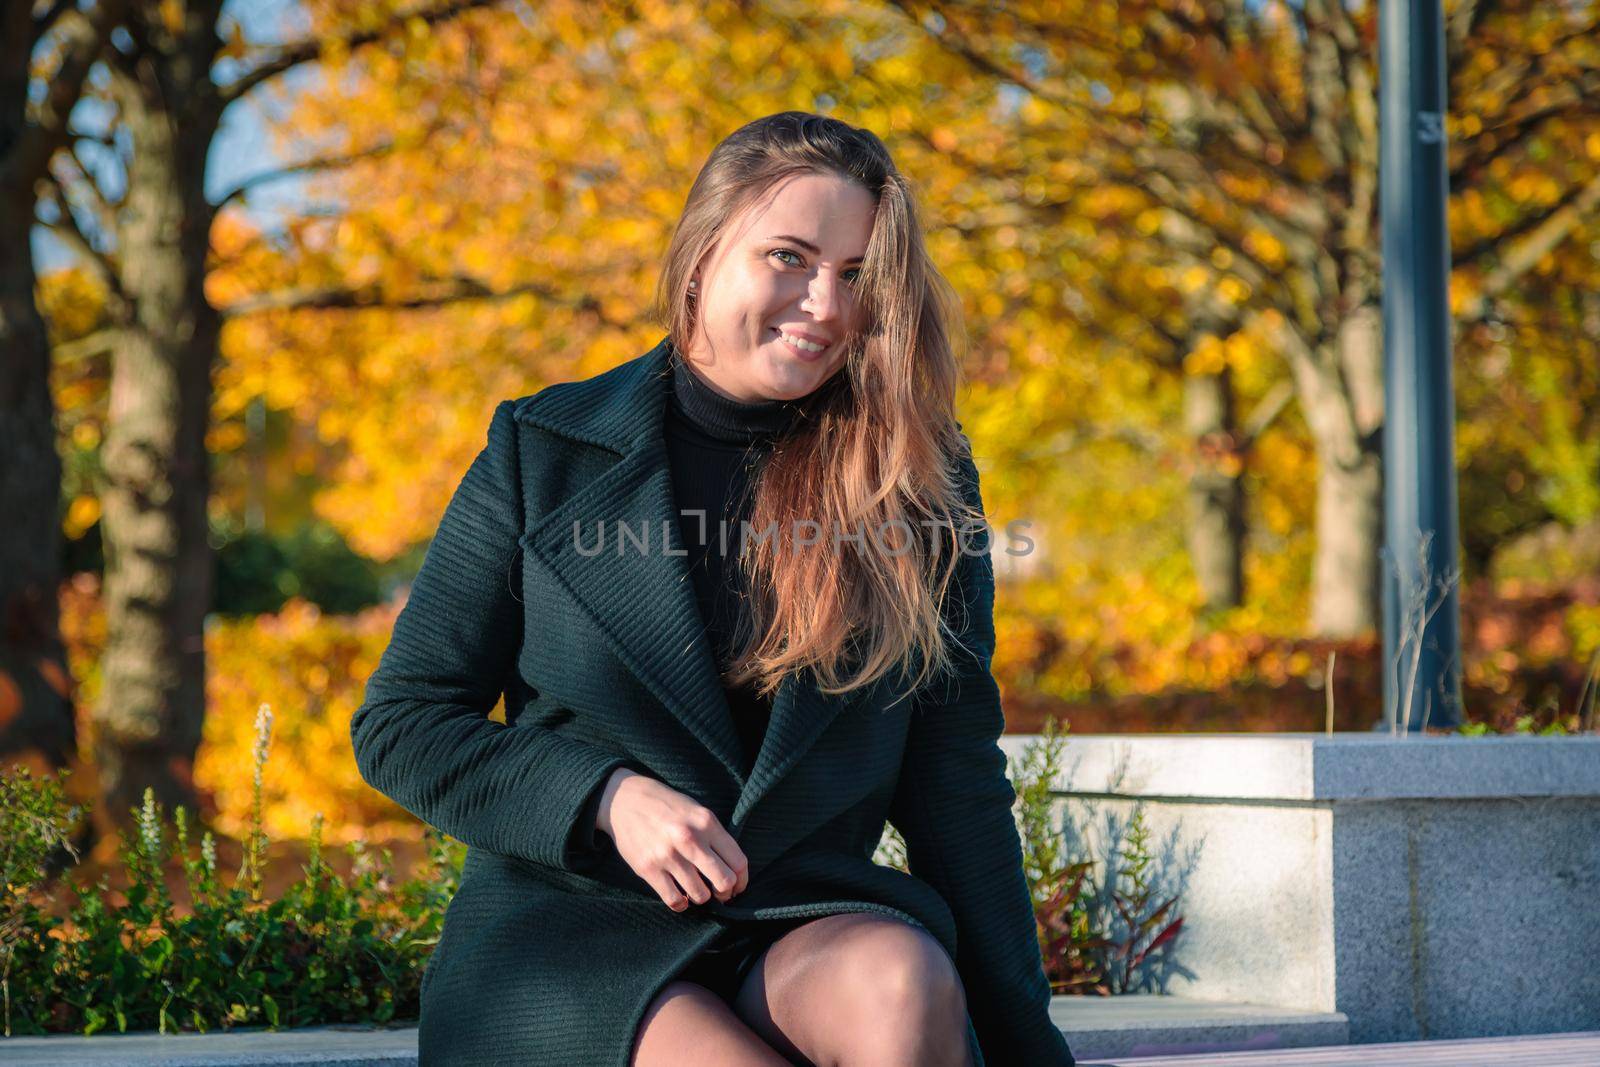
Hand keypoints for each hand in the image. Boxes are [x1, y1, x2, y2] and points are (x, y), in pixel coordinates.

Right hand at [595, 768, 748, 910]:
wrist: (624, 800)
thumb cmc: (666, 807)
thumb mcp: (696, 810)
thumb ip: (714, 836)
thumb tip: (732, 868)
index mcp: (706, 823)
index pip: (738, 861)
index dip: (742, 880)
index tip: (737, 886)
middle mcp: (689, 839)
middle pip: (724, 881)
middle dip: (726, 893)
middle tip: (720, 893)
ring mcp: (668, 856)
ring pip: (700, 895)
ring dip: (701, 897)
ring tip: (696, 889)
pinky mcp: (648, 869)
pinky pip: (674, 900)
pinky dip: (681, 904)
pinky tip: (681, 896)